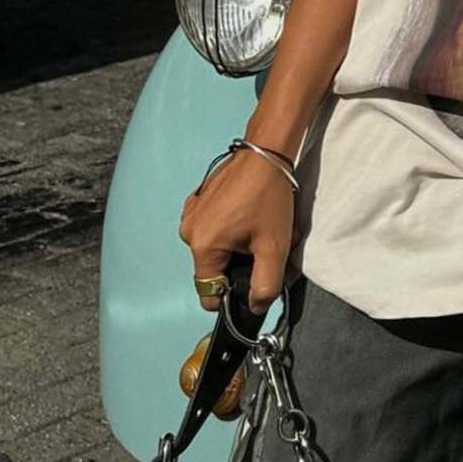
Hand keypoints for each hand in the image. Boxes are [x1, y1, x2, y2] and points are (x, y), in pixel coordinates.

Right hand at [179, 149, 296, 314]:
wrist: (265, 154)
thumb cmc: (269, 197)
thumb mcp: (274, 248)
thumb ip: (265, 286)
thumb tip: (255, 307)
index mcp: (202, 247)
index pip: (209, 294)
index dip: (231, 296)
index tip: (252, 281)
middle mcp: (188, 232)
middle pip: (213, 270)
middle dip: (239, 265)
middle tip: (263, 244)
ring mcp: (190, 215)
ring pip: (214, 250)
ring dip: (237, 247)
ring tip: (258, 228)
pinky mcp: (196, 203)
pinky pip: (211, 230)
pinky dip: (229, 230)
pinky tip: (248, 216)